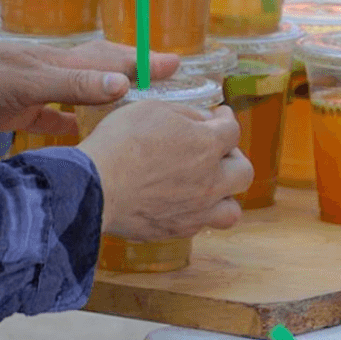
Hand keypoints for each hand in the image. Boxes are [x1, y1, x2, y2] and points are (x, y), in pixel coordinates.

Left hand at [0, 38, 179, 136]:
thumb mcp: (26, 82)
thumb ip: (73, 85)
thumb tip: (124, 82)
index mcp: (57, 61)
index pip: (110, 59)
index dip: (141, 62)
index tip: (176, 64)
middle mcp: (50, 73)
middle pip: (100, 71)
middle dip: (131, 75)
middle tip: (164, 80)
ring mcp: (32, 91)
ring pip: (80, 94)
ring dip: (106, 97)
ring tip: (133, 106)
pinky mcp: (14, 111)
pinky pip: (51, 117)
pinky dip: (69, 123)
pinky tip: (79, 134)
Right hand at [79, 102, 252, 238]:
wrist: (96, 185)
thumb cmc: (121, 141)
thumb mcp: (153, 109)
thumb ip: (185, 114)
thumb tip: (203, 120)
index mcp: (206, 146)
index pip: (233, 131)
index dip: (227, 119)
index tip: (221, 116)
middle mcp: (209, 182)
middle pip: (244, 172)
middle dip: (233, 156)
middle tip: (217, 150)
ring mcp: (195, 211)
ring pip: (232, 210)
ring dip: (225, 194)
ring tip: (208, 184)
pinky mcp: (176, 230)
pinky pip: (201, 225)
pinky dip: (199, 212)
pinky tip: (183, 200)